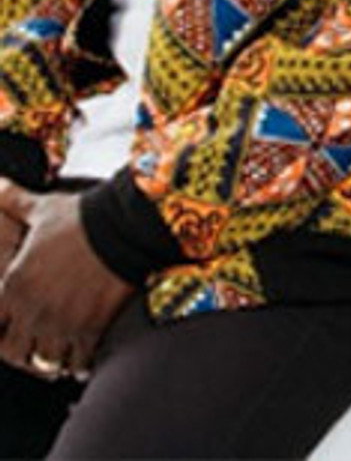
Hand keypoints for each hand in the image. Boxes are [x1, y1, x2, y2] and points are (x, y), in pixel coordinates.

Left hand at [0, 183, 132, 381]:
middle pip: (16, 353)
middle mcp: (33, 310)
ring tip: (60, 350)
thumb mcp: (43, 208)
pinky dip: (79, 363)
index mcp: (15, 284)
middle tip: (35, 344)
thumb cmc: (82, 217)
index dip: (1, 329)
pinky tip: (83, 355)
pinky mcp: (90, 331)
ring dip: (52, 357)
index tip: (11, 326)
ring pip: (45, 362)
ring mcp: (62, 324)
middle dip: (23, 350)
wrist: (124, 225)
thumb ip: (14, 201)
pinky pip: (77, 364)